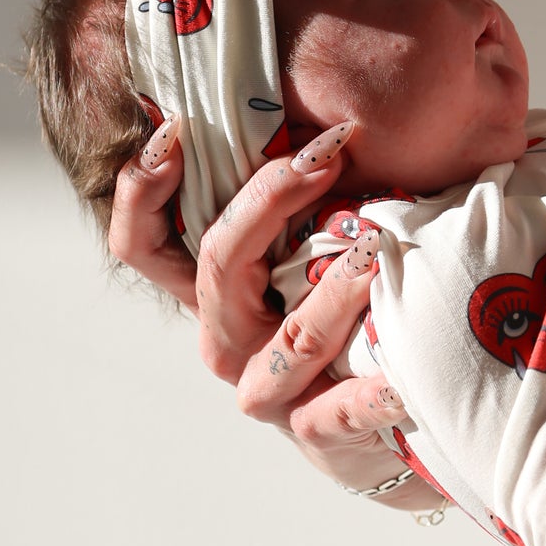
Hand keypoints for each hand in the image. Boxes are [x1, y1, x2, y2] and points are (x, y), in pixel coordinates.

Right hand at [107, 122, 430, 499]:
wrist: (384, 425)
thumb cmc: (355, 316)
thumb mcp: (317, 248)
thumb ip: (308, 193)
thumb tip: (326, 111)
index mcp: (218, 292)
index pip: (144, 243)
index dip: (143, 187)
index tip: (175, 128)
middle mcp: (230, 339)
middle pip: (217, 266)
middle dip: (267, 200)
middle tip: (327, 154)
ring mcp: (271, 392)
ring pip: (289, 337)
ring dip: (332, 292)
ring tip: (374, 252)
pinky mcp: (319, 434)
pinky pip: (338, 413)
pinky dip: (371, 394)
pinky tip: (402, 377)